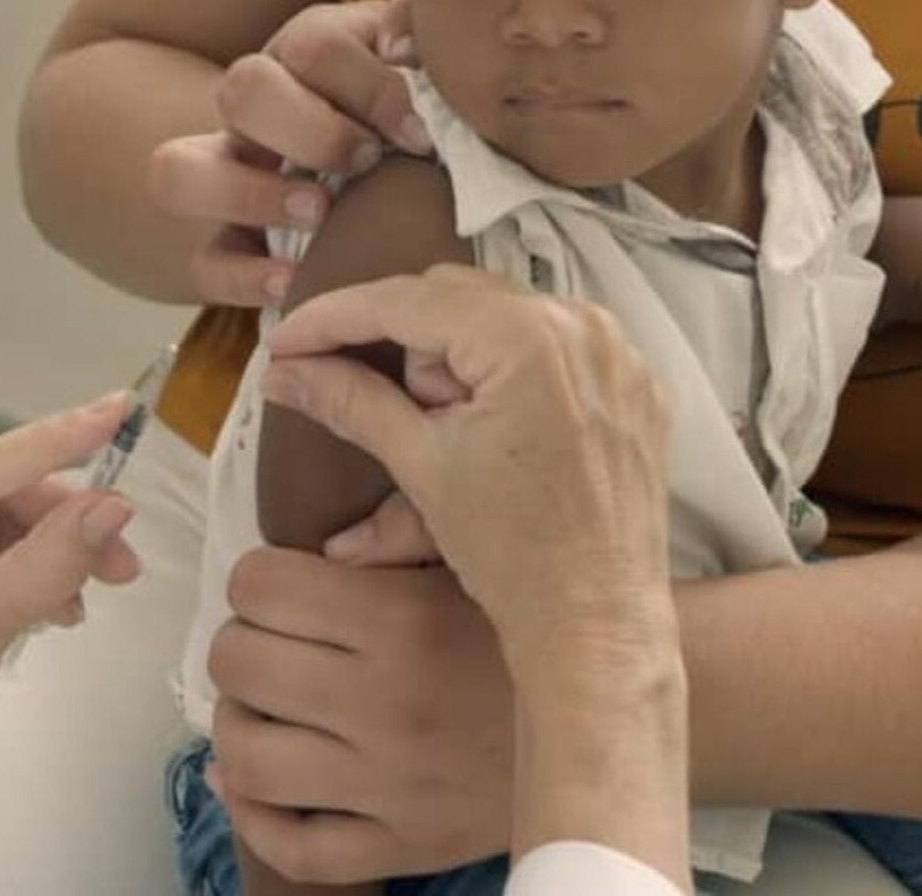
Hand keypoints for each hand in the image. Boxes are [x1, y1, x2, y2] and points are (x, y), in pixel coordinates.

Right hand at [146, 0, 425, 308]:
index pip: (312, 48)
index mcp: (309, 56)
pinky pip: (206, 262)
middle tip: (368, 160)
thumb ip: (421, 37)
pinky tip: (294, 282)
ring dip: (250, 192)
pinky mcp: (231, 248)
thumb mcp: (430, 66)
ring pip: (179, 170)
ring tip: (319, 213)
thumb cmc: (421, 113)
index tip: (421, 134)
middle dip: (309, 129)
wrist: (404, 167)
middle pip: (241, 90)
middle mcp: (259, 110)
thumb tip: (400, 47)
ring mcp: (233, 177)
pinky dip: (244, 276)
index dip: (371, 89)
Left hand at [207, 549, 513, 883]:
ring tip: (271, 702)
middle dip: (244, 641)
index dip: (259, 579)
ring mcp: (387, 785)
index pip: (260, 587)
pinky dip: (255, 813)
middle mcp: (383, 705)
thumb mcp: (476, 553)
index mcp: (400, 619)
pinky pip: (292, 847)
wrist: (609, 713)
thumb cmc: (533, 624)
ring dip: (241, 720)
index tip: (281, 585)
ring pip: (245, 755)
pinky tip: (264, 777)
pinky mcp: (400, 846)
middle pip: (238, 663)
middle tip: (276, 639)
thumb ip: (398, 528)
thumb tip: (316, 551)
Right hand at [253, 265, 685, 884]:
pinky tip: (500, 432)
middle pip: (458, 299)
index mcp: (528, 337)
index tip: (286, 340)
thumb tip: (284, 371)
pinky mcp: (637, 381)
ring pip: (506, 317)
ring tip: (455, 434)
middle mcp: (584, 323)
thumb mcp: (422, 465)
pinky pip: (557, 345)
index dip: (336, 317)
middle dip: (408, 347)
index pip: (409, 301)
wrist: (597, 621)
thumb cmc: (509, 552)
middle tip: (393, 412)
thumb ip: (352, 401)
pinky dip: (515, 372)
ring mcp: (619, 350)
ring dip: (462, 361)